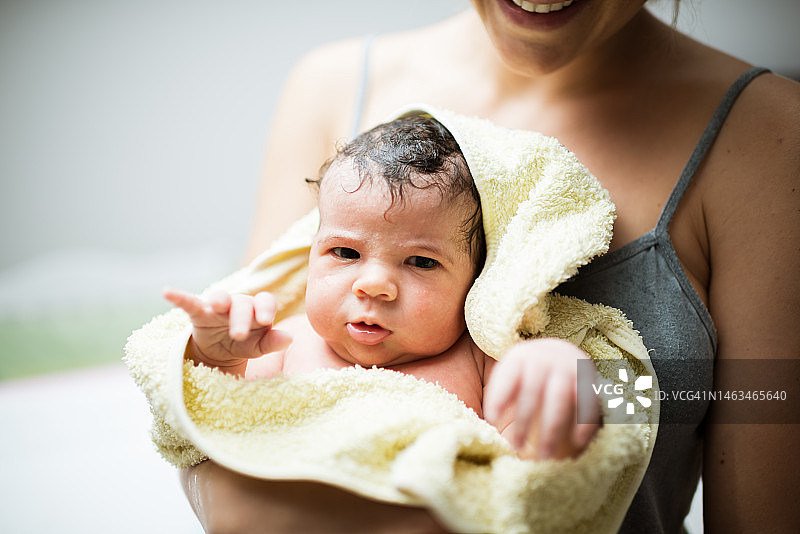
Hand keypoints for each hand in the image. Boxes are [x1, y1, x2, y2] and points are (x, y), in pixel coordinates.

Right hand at [163, 288, 292, 373]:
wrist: (220, 353)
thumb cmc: (246, 344)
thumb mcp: (258, 347)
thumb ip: (272, 342)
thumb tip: (289, 337)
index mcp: (258, 309)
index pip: (265, 301)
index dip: (266, 308)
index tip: (266, 320)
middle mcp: (239, 303)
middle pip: (243, 304)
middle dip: (241, 319)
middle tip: (239, 334)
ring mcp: (218, 306)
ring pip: (220, 297)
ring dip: (219, 300)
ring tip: (216, 305)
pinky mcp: (199, 312)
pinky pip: (189, 302)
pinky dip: (179, 297)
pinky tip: (167, 291)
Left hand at [483, 338, 600, 459]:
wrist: (561, 353)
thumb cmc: (527, 373)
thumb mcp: (510, 372)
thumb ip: (500, 393)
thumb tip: (484, 428)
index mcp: (519, 357)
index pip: (507, 376)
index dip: (499, 396)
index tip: (492, 420)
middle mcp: (544, 360)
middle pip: (531, 392)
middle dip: (523, 422)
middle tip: (515, 447)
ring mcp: (567, 368)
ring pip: (558, 400)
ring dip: (551, 430)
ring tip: (545, 456)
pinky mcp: (589, 381)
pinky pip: (587, 404)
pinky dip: (583, 424)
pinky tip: (576, 444)